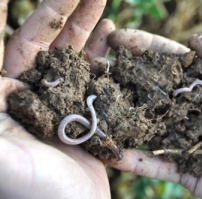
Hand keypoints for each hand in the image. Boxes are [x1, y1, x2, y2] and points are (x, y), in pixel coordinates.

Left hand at [0, 0, 114, 197]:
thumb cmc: (38, 195)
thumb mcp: (5, 164)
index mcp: (2, 98)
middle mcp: (27, 93)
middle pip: (37, 40)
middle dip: (56, 9)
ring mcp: (57, 98)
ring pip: (69, 52)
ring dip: (83, 24)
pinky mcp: (83, 107)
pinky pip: (92, 72)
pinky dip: (101, 52)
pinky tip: (111, 31)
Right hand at [106, 30, 201, 197]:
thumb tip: (194, 42)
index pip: (171, 62)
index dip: (145, 48)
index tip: (118, 38)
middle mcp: (193, 110)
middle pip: (152, 91)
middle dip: (123, 78)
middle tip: (93, 67)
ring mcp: (186, 140)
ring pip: (147, 128)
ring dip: (120, 118)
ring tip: (91, 107)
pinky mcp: (186, 169)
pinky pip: (155, 164)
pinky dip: (133, 160)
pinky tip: (109, 151)